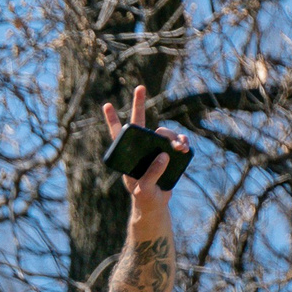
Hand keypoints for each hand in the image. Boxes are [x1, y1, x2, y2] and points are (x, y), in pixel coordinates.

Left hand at [101, 84, 188, 210]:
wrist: (156, 204)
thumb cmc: (144, 197)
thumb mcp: (144, 189)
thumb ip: (151, 173)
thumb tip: (164, 155)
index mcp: (128, 155)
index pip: (118, 135)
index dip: (112, 119)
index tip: (106, 104)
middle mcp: (141, 148)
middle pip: (140, 122)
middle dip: (138, 103)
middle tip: (140, 87)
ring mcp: (156, 149)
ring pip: (163, 133)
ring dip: (173, 136)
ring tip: (180, 148)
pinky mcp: (169, 154)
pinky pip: (177, 141)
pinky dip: (182, 141)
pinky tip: (185, 147)